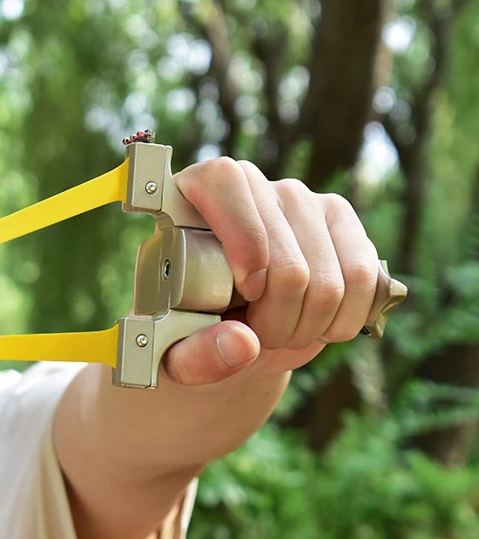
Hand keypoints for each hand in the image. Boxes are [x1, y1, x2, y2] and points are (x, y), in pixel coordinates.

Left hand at [164, 158, 378, 388]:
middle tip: (254, 335)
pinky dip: (341, 321)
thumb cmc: (191, 335)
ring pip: (327, 280)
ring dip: (306, 327)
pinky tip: (316, 325)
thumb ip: (195, 354)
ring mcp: (302, 201)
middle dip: (274, 322)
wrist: (231, 335)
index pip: (224, 184)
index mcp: (192, 198)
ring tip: (279, 332)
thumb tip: (242, 343)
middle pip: (284, 261)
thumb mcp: (176, 354)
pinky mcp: (343, 223)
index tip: (246, 293)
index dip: (243, 241)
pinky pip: (364, 279)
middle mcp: (252, 186)